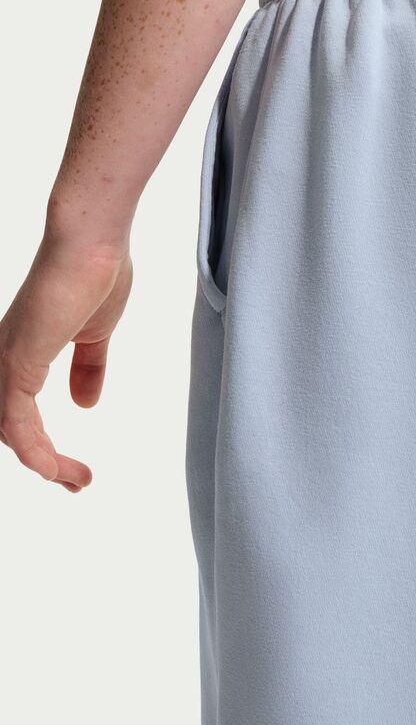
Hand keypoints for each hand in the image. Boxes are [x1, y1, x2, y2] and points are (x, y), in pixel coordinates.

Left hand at [0, 233, 132, 490]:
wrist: (92, 242)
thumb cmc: (96, 273)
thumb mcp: (97, 333)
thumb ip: (89, 368)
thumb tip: (85, 404)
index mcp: (22, 354)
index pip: (20, 414)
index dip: (45, 446)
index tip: (76, 469)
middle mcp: (5, 361)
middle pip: (10, 430)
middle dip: (44, 462)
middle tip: (77, 482)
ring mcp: (7, 361)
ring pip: (9, 432)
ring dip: (43, 463)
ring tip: (77, 480)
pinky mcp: (17, 360)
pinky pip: (15, 421)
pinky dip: (33, 450)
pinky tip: (52, 468)